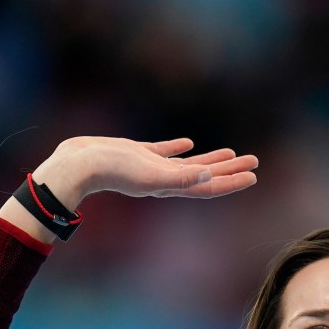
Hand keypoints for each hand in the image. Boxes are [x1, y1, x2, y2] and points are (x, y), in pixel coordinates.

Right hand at [33, 136, 258, 210]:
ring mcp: (151, 166)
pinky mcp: (136, 154)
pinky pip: (164, 151)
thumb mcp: (148, 172)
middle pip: (205, 176)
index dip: (232, 182)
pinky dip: (179, 147)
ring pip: (188, 164)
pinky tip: (189, 142)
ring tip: (232, 153)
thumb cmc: (110, 170)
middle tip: (254, 161)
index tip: (254, 175)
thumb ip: (179, 176)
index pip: (208, 186)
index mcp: (170, 185)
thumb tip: (209, 177)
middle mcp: (164, 179)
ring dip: (210, 161)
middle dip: (230, 170)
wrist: (74, 166)